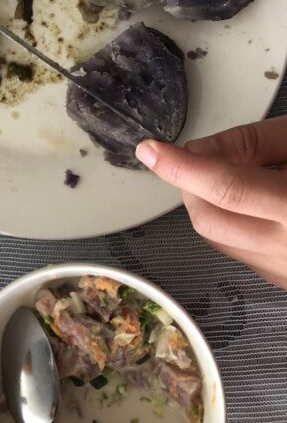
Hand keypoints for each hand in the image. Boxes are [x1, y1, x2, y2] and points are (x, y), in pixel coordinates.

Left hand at [136, 118, 286, 287]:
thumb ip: (252, 142)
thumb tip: (196, 150)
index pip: (227, 190)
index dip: (183, 169)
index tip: (150, 150)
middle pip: (209, 220)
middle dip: (192, 186)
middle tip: (206, 159)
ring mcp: (284, 271)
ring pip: (216, 239)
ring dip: (209, 206)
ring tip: (240, 179)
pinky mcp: (280, 280)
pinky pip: (238, 252)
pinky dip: (232, 225)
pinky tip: (255, 207)